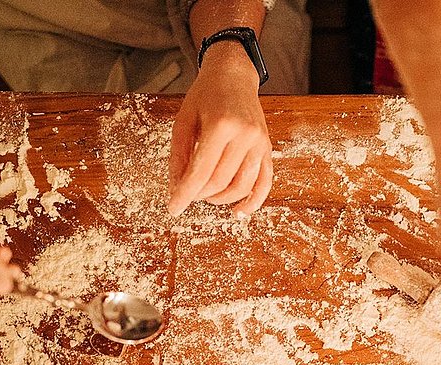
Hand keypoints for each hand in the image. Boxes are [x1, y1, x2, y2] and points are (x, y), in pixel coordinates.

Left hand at [167, 44, 272, 217]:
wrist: (233, 76)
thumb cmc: (205, 97)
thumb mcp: (184, 121)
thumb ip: (179, 157)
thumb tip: (177, 190)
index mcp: (220, 125)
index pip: (201, 172)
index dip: (185, 194)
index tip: (173, 208)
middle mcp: (244, 135)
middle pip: (219, 182)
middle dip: (200, 194)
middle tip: (188, 191)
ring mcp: (259, 143)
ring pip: (240, 187)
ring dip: (220, 199)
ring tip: (207, 195)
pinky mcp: (267, 149)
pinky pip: (264, 184)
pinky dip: (252, 202)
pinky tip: (238, 212)